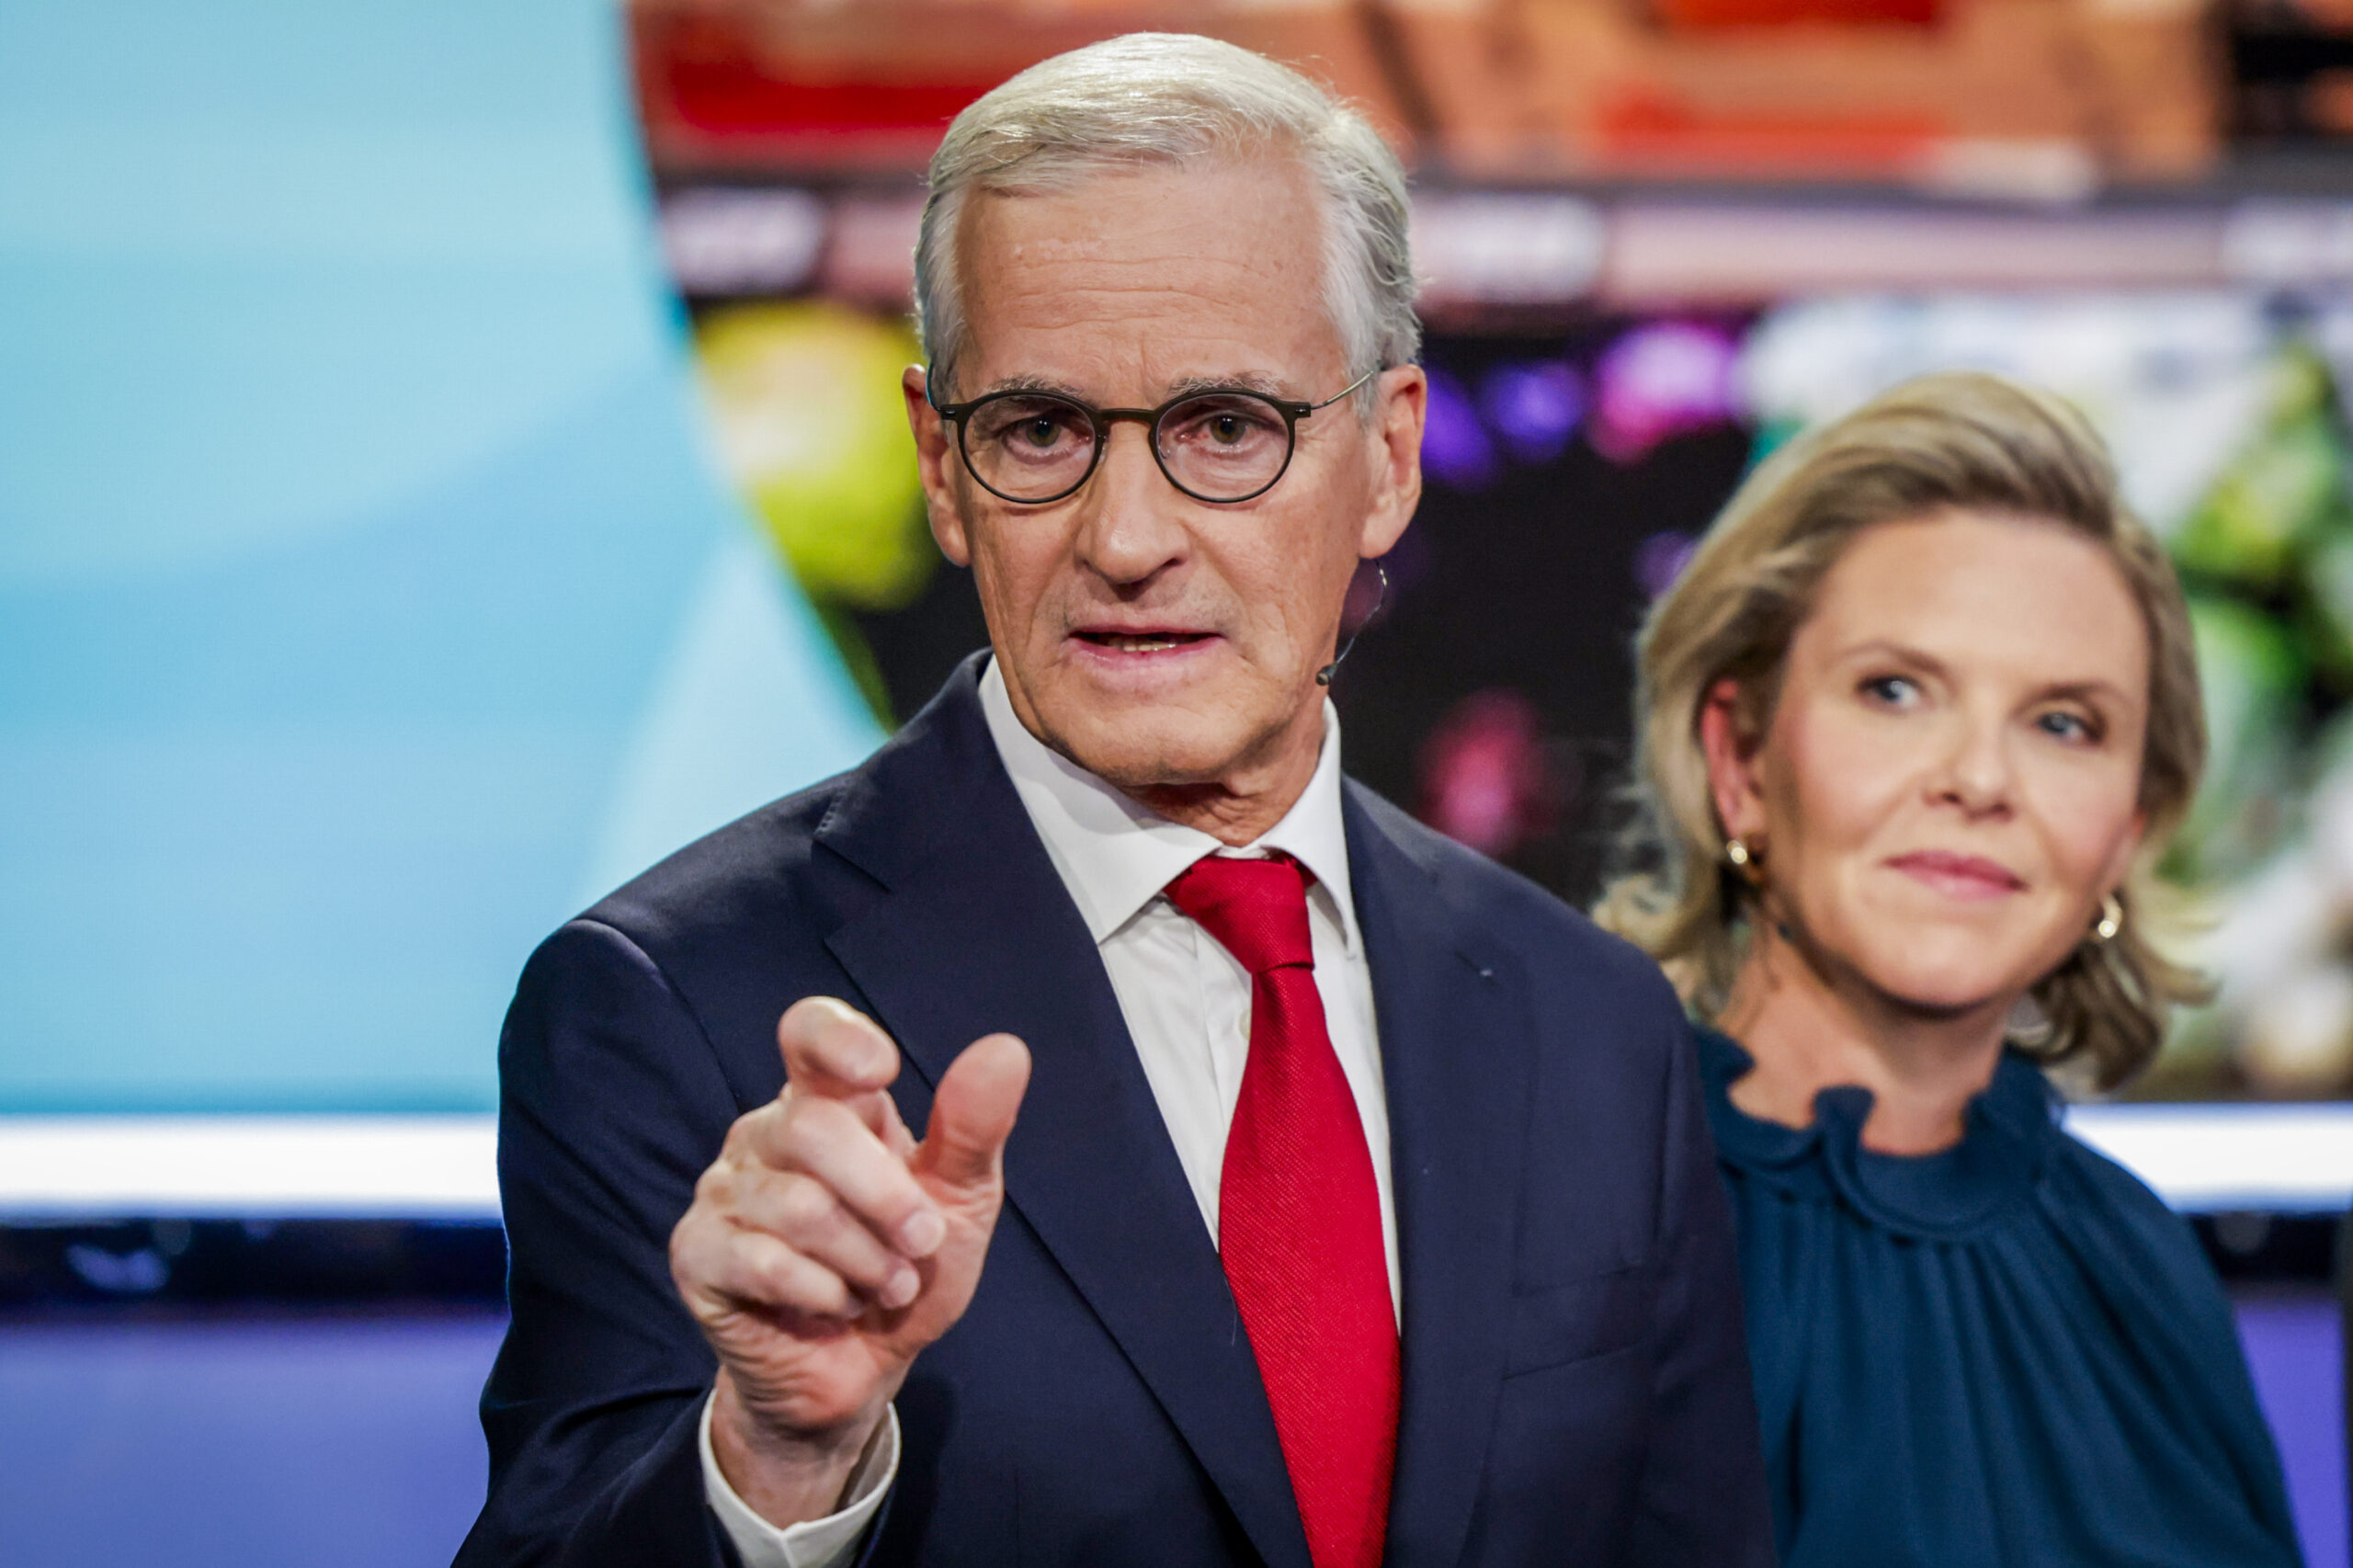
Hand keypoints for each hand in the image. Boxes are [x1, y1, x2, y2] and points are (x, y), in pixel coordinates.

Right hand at [670, 997, 1031, 1526]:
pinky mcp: (697, 1254)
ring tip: (888, 1286)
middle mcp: (766, 1134)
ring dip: (867, 1261)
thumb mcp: (959, 1202)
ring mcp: (723, 1191)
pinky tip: (837, 1305)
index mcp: (827, 1102)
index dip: (837, 1039)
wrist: (864, 1370)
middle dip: (888, 1197)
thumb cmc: (908, 1269)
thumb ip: (974, 1129)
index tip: (881, 1070)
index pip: (809, 1032)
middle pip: (814, 1127)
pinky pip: (765, 1262)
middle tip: (923, 1244)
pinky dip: (825, 1294)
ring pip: (800, 1206)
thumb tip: (1005, 1048)